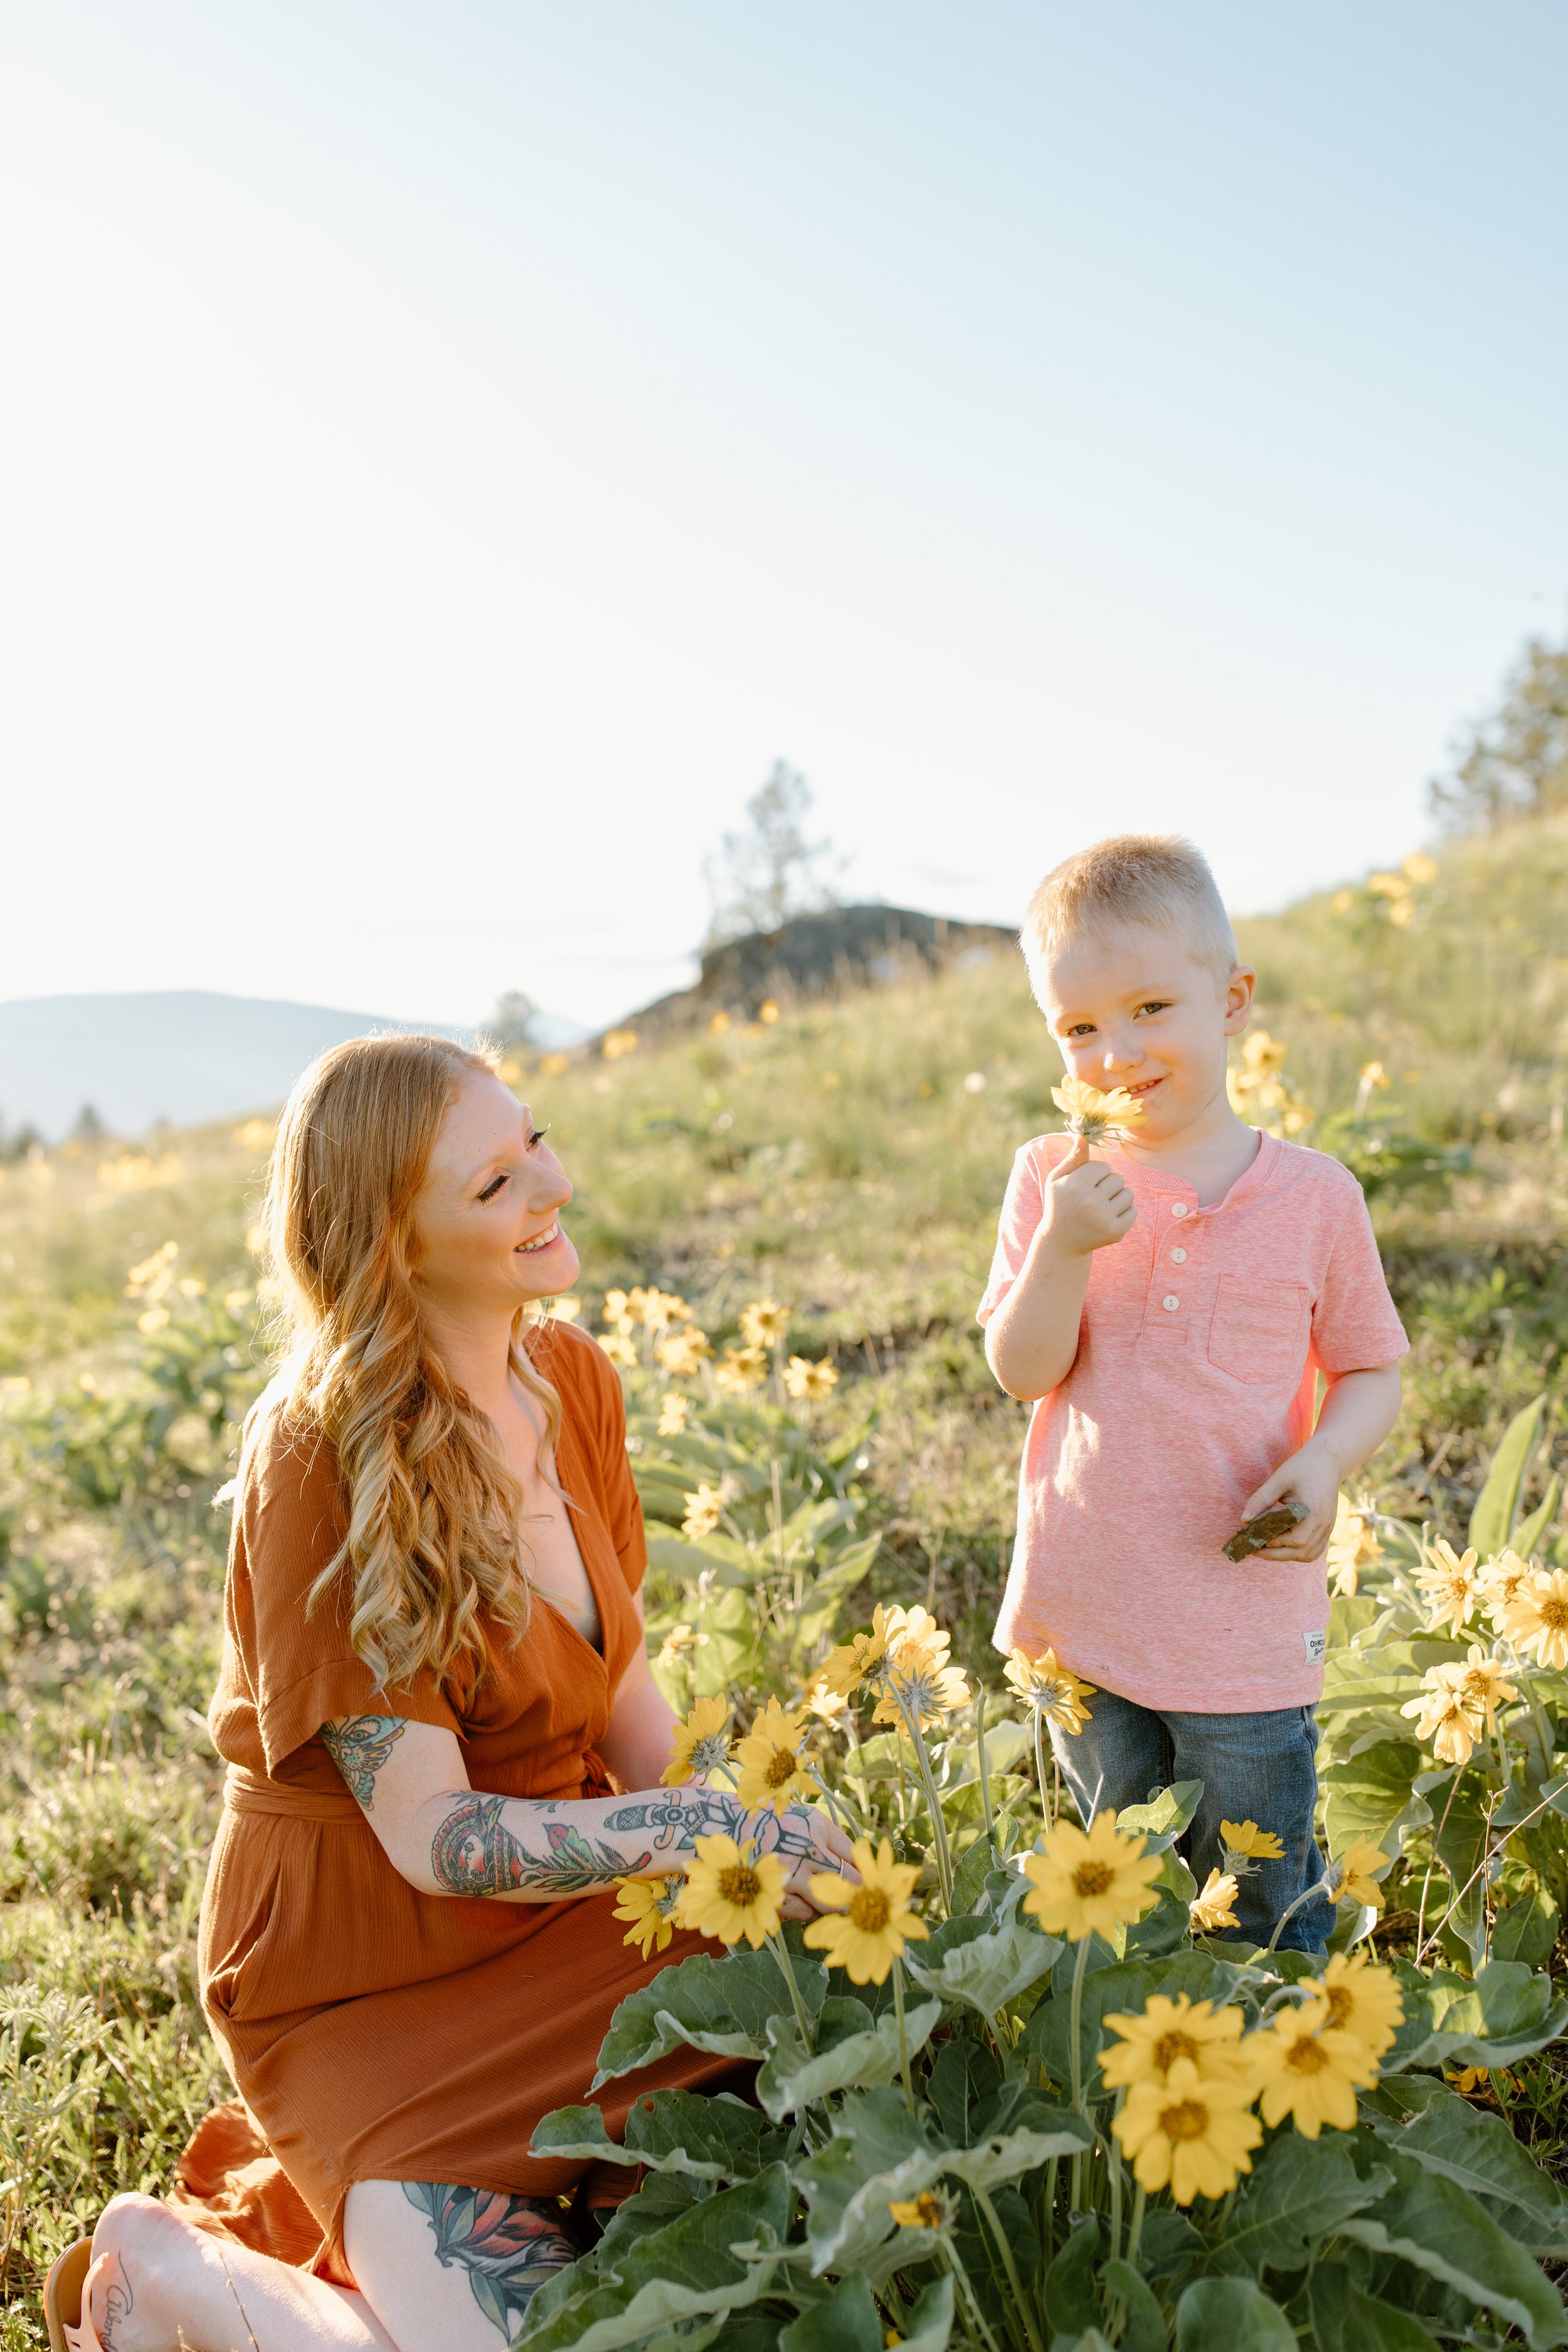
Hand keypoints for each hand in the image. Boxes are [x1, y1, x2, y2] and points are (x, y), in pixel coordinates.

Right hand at [756, 1802, 860, 1920]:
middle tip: (855, 1903)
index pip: (853, 1864)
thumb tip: (863, 1866)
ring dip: (828, 1906)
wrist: (731, 1826)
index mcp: (817, 1834)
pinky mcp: (773, 1896)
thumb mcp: (813, 1821)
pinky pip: (801, 1914)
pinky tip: (800, 1898)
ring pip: (823, 1906)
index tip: (870, 1886)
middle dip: (852, 1898)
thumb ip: (838, 1843)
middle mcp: (804, 1856)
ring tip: (826, 1900)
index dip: (865, 1878)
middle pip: (842, 1889)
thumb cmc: (780, 1823)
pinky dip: (806, 1910)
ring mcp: (787, 1879)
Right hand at [1040, 1137, 1135, 1257]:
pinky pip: (1133, 1211)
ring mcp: (1104, 1218)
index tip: (1086, 1184)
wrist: (1062, 1242)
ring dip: (1118, 1198)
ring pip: (1128, 1194)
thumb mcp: (1058, 1179)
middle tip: (1093, 1197)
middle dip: (1108, 1185)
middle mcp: (1090, 1202)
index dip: (1096, 1174)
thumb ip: (1073, 1158)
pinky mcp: (1115, 1232)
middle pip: (1118, 1179)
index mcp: (1076, 1185)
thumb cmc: (1059, 1204)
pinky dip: (1124, 1213)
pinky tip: (1108, 1218)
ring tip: (1102, 1207)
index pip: (1104, 1166)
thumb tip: (1082, 1136)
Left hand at [1239, 1444, 1339, 1561]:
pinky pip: (1316, 1549)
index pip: (1294, 1540)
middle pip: (1302, 1552)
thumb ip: (1261, 1499)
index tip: (1253, 1539)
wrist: (1326, 1461)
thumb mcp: (1278, 1479)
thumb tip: (1243, 1520)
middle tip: (1255, 1549)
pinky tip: (1284, 1546)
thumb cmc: (1301, 1467)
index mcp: (1312, 1511)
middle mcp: (1324, 1523)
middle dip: (1276, 1554)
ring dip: (1288, 1555)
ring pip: (1309, 1555)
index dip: (1273, 1543)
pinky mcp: (1328, 1527)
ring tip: (1267, 1548)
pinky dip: (1300, 1553)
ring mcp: (1329, 1527)